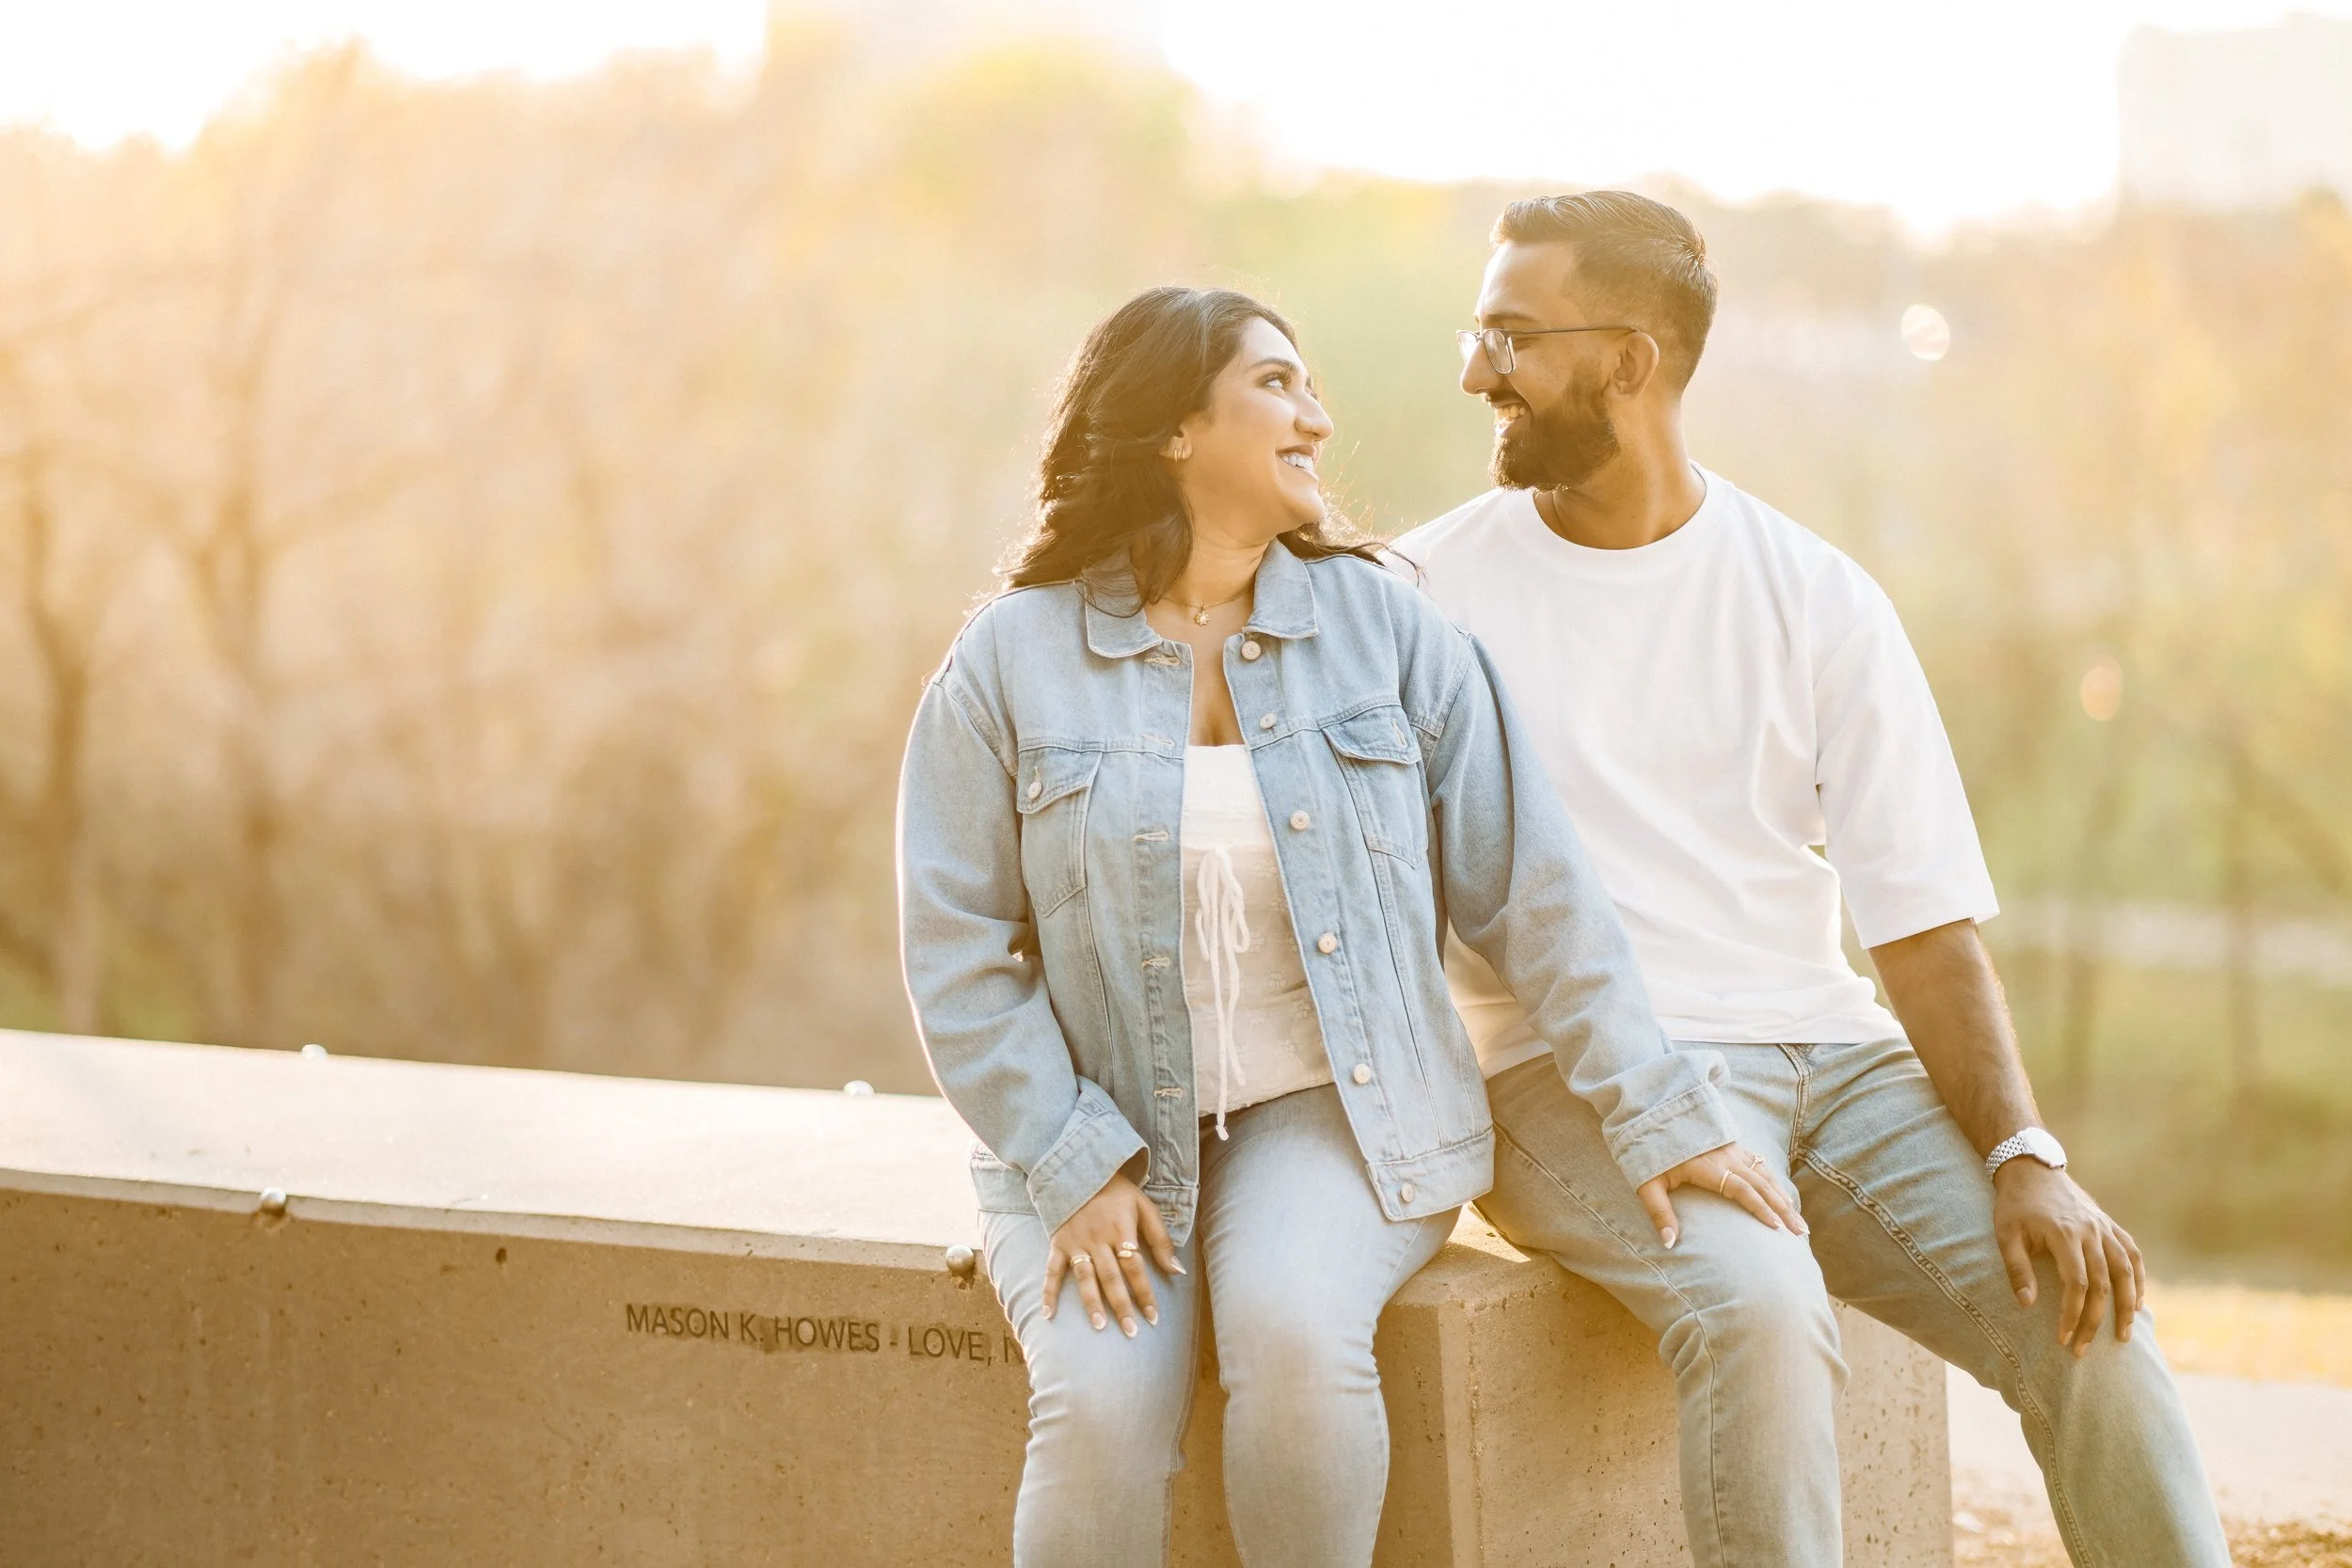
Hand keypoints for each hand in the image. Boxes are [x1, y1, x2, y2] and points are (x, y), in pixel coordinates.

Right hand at [1043, 1174, 1182, 1336]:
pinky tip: (1049, 1313)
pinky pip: (1052, 1270)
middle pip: (1111, 1278)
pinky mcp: (1058, 1243)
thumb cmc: (1118, 1193)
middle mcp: (1098, 1239)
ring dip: (1091, 1303)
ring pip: (1084, 1277)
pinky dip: (1048, 1291)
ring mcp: (1076, 1243)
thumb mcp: (1145, 1207)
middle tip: (1131, 1332)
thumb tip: (1177, 1271)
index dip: (1145, 1293)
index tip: (1153, 1318)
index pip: (1135, 1268)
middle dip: (1122, 1306)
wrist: (1080, 1169)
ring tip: (1099, 1326)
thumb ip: (1160, 1239)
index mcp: (1121, 1230)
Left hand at [1636, 1141, 1807, 1248]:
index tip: (1776, 1227)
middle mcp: (1726, 1156)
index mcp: (1707, 1165)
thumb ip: (1659, 1212)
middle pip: (1761, 1184)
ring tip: (1799, 1222)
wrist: (1654, 1115)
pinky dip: (1776, 1184)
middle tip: (1801, 1232)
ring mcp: (1732, 1150)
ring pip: (1765, 1175)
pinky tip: (1786, 1200)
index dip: (1759, 1207)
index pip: (1740, 1188)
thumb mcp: (1648, 1183)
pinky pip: (1761, 1166)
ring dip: (1784, 1199)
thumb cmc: (1649, 1153)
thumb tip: (1670, 1243)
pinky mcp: (1734, 1147)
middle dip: (1783, 1209)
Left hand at [1993, 1158, 2143, 1354]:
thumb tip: (2027, 1305)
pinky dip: (2138, 1279)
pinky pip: (2132, 1254)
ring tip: (2122, 1336)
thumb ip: (2017, 1269)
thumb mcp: (2005, 1234)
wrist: (2031, 1168)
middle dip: (2095, 1321)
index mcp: (2064, 1235)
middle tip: (2083, 1349)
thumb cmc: (2014, 1205)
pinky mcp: (2109, 1224)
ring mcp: (2104, 1227)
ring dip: (2127, 1305)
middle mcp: (2091, 1232)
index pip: (2076, 1285)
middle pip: (2103, 1284)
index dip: (2072, 1315)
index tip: (2063, 1339)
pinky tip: (2137, 1302)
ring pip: (2126, 1271)